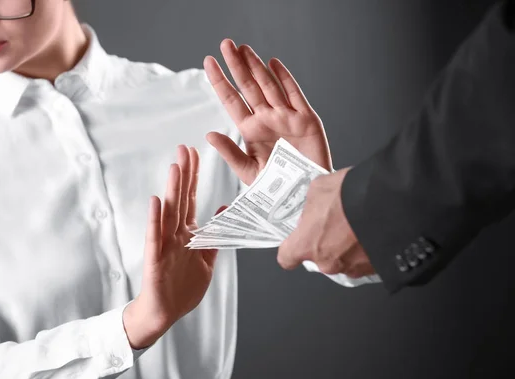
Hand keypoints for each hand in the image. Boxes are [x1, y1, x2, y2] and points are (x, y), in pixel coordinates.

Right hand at [123, 145, 220, 348]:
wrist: (164, 312)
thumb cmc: (183, 287)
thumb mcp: (206, 260)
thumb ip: (214, 236)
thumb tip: (226, 209)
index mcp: (188, 234)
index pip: (191, 199)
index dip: (194, 177)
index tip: (195, 153)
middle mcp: (175, 234)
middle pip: (181, 199)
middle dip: (184, 174)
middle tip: (185, 148)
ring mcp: (164, 245)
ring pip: (169, 213)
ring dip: (172, 190)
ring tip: (174, 167)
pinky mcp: (155, 259)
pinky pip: (155, 237)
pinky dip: (155, 220)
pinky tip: (155, 201)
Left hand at [204, 39, 332, 184]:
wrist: (305, 197)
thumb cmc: (276, 188)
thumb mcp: (249, 172)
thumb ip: (230, 153)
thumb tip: (210, 134)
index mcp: (250, 131)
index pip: (231, 100)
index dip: (220, 81)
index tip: (208, 62)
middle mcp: (267, 119)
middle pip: (248, 87)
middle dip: (236, 66)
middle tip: (225, 44)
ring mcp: (286, 117)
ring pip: (269, 86)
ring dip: (256, 66)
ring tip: (243, 48)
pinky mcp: (306, 120)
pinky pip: (294, 95)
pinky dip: (285, 78)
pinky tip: (273, 63)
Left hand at [277, 168, 375, 278]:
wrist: (390, 203)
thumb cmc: (350, 196)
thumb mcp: (320, 188)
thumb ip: (311, 203)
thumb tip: (314, 208)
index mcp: (306, 244)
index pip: (287, 258)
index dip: (292, 250)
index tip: (296, 242)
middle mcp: (326, 263)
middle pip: (319, 257)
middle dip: (326, 243)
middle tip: (337, 223)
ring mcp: (351, 269)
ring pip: (343, 260)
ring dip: (348, 247)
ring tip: (358, 226)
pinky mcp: (374, 270)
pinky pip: (365, 261)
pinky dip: (367, 250)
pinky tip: (372, 232)